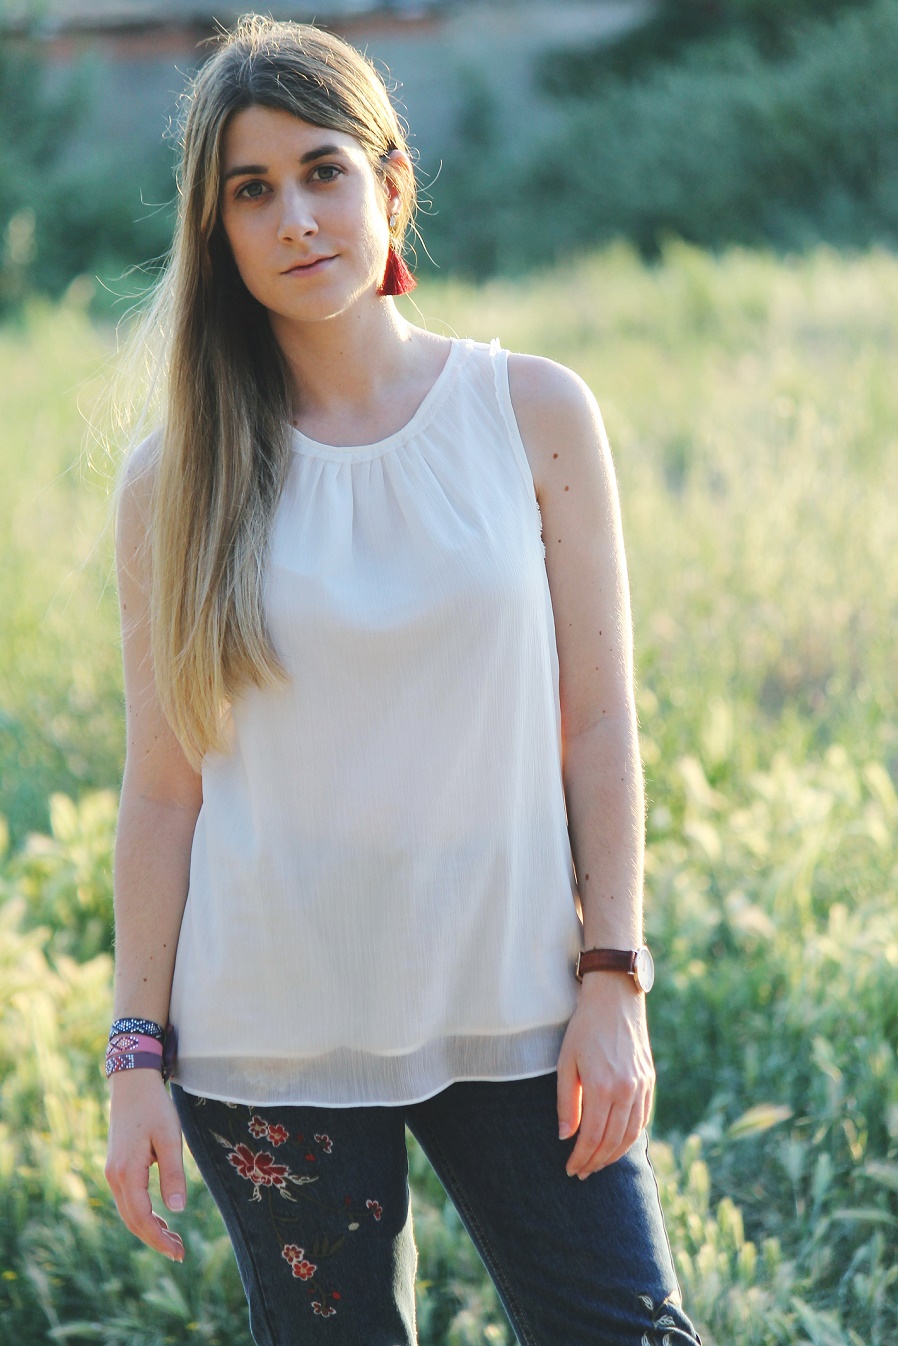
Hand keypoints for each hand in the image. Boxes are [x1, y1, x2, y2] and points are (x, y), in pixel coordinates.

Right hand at [105, 1070, 186, 1261]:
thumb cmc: (154, 1107)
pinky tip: (159, 1218)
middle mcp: (114, 1177)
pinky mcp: (116, 1167)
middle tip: (180, 1252)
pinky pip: (128, 1200)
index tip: (179, 1252)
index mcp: (126, 1173)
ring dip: (149, 1229)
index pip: (142, 1218)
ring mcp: (112, 1172)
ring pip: (128, 1212)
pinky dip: (142, 1214)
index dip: (159, 1239)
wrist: (132, 1083)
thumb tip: (177, 1210)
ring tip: (173, 1239)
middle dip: (155, 1239)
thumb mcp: (170, 1138)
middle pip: (132, 1221)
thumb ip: (173, 1174)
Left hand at [556, 972, 654, 1177]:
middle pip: (612, 1141)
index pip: (592, 1137)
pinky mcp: (649, 1080)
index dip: (581, 1157)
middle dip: (596, 1161)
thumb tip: (566, 1137)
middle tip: (582, 1172)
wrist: (615, 998)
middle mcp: (626, 1091)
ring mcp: (641, 1086)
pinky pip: (642, 1119)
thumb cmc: (584, 1028)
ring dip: (614, 1154)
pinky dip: (630, 1136)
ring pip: (631, 1134)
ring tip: (598, 1163)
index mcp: (602, 1087)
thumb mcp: (566, 1062)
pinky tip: (618, 1142)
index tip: (570, 1169)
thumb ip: (567, 1102)